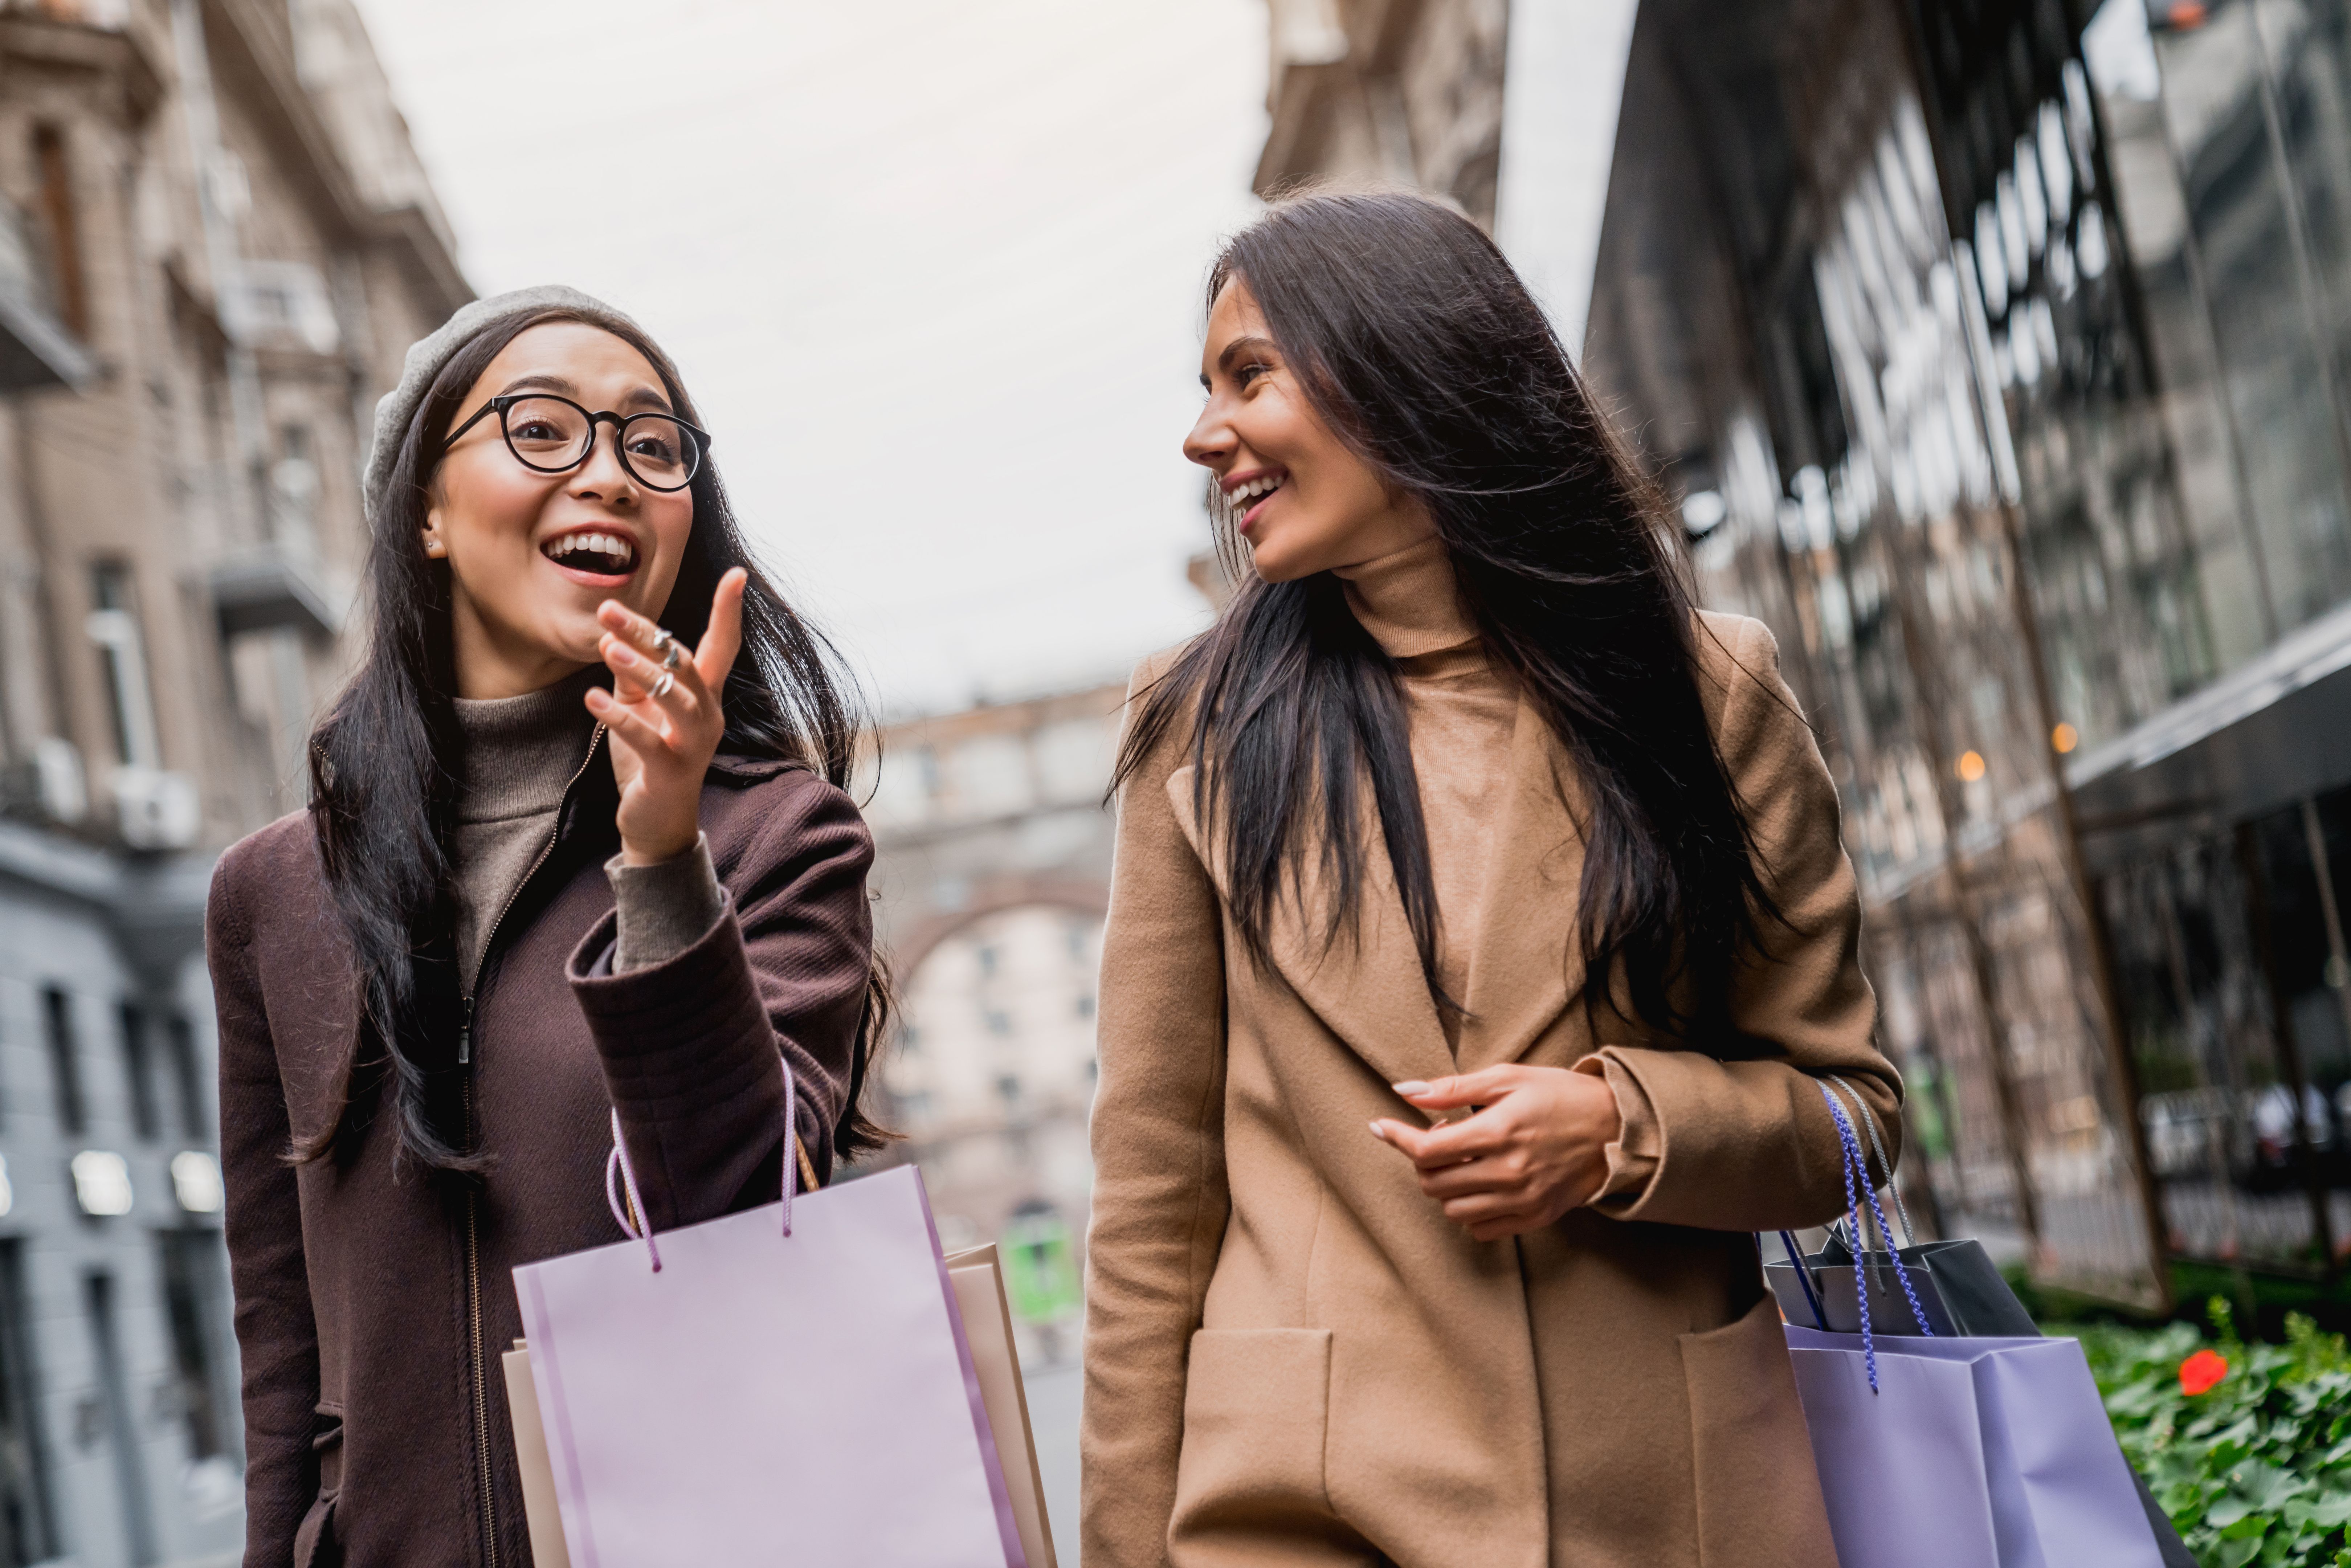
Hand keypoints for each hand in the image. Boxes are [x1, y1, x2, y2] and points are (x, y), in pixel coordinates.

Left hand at [585, 568, 745, 864]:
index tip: (737, 573)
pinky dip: (618, 717)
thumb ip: (632, 676)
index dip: (730, 611)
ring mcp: (694, 743)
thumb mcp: (639, 709)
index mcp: (705, 697)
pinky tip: (591, 699)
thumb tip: (613, 639)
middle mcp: (708, 715)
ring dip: (642, 669)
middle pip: (686, 664)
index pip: (722, 646)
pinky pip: (647, 739)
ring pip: (676, 697)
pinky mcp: (671, 770)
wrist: (657, 823)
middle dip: (648, 634)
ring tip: (607, 647)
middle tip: (609, 610)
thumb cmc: (650, 760)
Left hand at [1369, 1064, 1622, 1241]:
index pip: (1427, 1149)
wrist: (1617, 1130)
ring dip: (1444, 1186)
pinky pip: (1480, 1229)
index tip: (1380, 1127)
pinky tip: (1480, 1184)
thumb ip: (1453, 1088)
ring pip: (1452, 1210)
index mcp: (1499, 1132)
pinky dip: (1468, 1210)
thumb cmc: (1561, 1096)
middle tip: (1443, 1135)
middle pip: (1433, 1182)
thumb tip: (1404, 1090)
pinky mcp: (1534, 1218)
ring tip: (1463, 1160)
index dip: (1397, 1137)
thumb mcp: (1509, 1078)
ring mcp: (1522, 1199)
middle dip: (1424, 1160)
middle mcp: (1508, 1171)